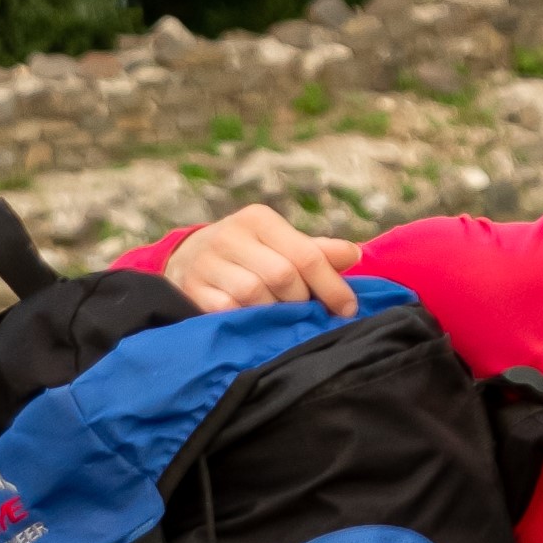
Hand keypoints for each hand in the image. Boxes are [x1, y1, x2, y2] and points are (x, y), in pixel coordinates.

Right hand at [157, 202, 364, 316]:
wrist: (187, 260)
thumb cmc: (250, 254)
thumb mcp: (281, 244)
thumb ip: (317, 251)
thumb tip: (355, 254)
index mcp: (259, 219)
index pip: (305, 254)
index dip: (332, 285)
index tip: (348, 309)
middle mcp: (230, 235)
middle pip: (282, 275)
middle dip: (302, 300)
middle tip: (307, 313)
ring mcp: (207, 263)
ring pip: (255, 294)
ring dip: (275, 312)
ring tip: (281, 317)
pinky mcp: (191, 289)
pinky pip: (228, 311)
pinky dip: (247, 320)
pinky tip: (254, 323)